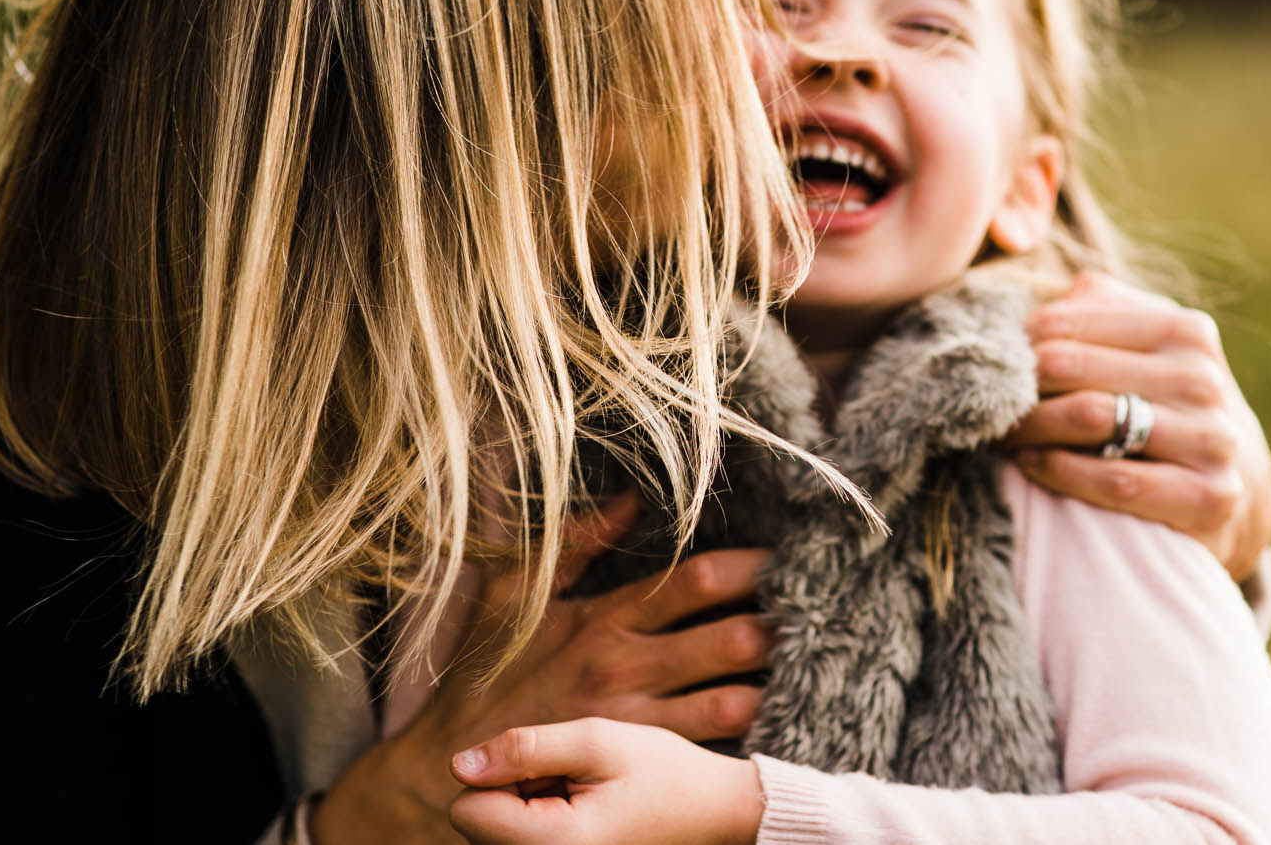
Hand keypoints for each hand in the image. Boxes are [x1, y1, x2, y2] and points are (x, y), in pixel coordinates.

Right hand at [313, 499, 773, 844]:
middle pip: (734, 640)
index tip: (784, 556)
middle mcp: (629, 670)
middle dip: (781, 622)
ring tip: (808, 658)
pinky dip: (747, 731)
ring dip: (775, 680)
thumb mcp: (513, 594)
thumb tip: (629, 499)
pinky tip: (774, 713)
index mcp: (606, 620)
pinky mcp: (639, 766)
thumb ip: (574, 543)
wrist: (455, 771)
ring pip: (736, 701)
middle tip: (815, 606)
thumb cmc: (483, 675)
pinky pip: (711, 748)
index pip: (699, 581)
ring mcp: (639, 724)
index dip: (753, 566)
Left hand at [449, 717, 762, 844]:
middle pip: (476, 821)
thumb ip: (525, 749)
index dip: (501, 774)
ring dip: (528, 802)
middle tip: (576, 780)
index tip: (553, 768)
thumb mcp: (598, 742)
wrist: (714, 813)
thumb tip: (460, 765)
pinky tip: (582, 809)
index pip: (466, 808)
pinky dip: (540, 817)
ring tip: (583, 794)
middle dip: (516, 788)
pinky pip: (518, 837)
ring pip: (495, 828)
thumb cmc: (662, 773)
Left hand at [1006, 271, 1270, 579]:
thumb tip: (1039, 301)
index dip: (1016, 343)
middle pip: (1070, 366)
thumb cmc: (1164, 398)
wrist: (1236, 476)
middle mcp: (1202, 378)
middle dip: (1017, 385)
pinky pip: (1115, 478)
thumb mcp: (1145, 343)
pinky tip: (1034, 463)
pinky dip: (1061, 470)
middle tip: (985, 401)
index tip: (991, 362)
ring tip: (1003, 434)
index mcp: (1183, 329)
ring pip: (1091, 418)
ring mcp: (1211, 437)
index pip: (1065, 322)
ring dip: (1031, 427)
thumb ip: (1098, 309)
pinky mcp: (1209, 496)